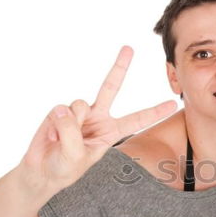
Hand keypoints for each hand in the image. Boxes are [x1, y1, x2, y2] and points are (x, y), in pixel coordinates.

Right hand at [21, 46, 176, 189]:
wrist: (42, 169)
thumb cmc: (65, 167)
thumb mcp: (76, 156)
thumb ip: (72, 133)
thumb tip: (64, 109)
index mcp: (111, 131)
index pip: (137, 120)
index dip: (155, 112)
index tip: (173, 103)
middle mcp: (98, 117)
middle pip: (111, 87)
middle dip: (120, 66)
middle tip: (129, 48)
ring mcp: (79, 112)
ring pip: (79, 104)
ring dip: (70, 124)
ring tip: (62, 140)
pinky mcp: (60, 110)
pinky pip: (61, 110)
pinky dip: (55, 125)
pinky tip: (52, 136)